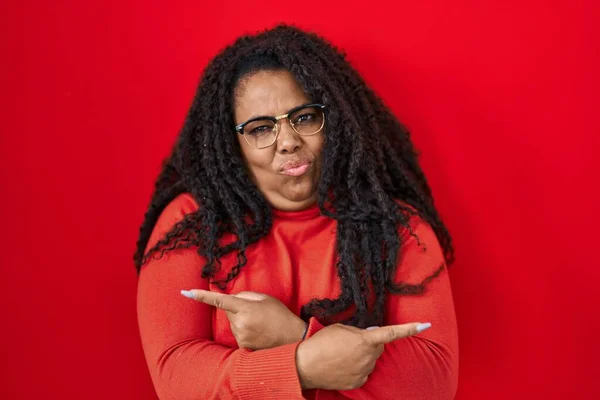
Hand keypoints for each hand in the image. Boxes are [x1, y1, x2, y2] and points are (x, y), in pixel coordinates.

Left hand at [181, 289, 306, 349]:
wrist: (292, 338)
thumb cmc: (280, 316)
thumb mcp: (265, 299)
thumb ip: (246, 296)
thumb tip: (232, 298)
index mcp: (245, 308)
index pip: (220, 301)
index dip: (202, 296)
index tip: (187, 292)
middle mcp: (240, 323)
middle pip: (228, 311)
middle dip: (237, 308)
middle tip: (255, 311)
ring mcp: (240, 336)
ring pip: (233, 323)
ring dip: (241, 320)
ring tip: (260, 323)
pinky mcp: (242, 346)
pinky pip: (237, 333)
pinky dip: (245, 330)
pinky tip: (258, 332)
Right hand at [295, 322, 429, 390]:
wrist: (306, 364)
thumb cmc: (322, 342)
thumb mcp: (342, 329)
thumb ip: (360, 332)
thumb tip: (369, 337)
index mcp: (366, 340)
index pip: (392, 333)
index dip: (410, 328)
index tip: (425, 325)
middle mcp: (369, 357)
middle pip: (378, 347)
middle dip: (370, 343)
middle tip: (351, 342)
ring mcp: (364, 371)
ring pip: (370, 360)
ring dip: (362, 356)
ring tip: (341, 354)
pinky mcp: (358, 382)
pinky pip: (363, 372)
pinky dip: (356, 368)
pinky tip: (342, 365)